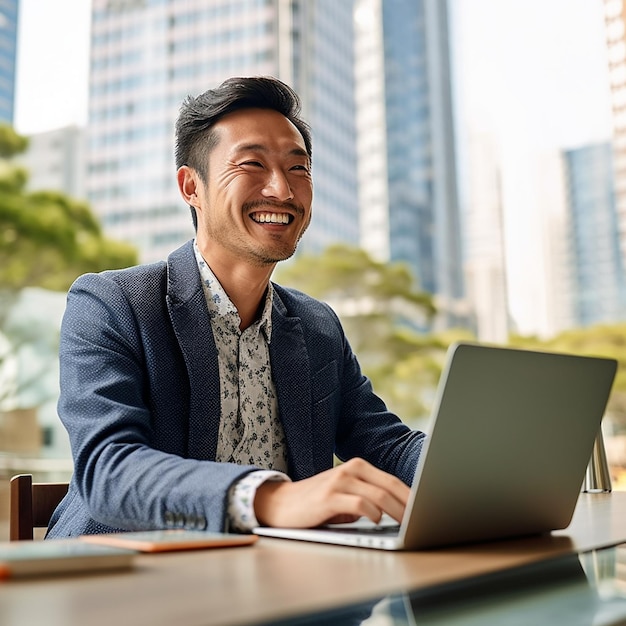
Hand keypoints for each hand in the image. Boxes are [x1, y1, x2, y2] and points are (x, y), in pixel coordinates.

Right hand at [253, 458, 409, 527]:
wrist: (281, 503)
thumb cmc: (318, 503)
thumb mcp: (346, 497)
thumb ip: (369, 498)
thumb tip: (400, 511)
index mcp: (358, 467)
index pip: (392, 481)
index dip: (411, 495)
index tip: (426, 509)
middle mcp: (350, 469)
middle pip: (390, 486)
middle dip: (409, 504)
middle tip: (422, 519)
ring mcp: (339, 481)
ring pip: (378, 494)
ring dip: (396, 511)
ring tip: (407, 523)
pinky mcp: (329, 496)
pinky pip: (360, 503)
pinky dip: (373, 512)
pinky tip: (377, 520)